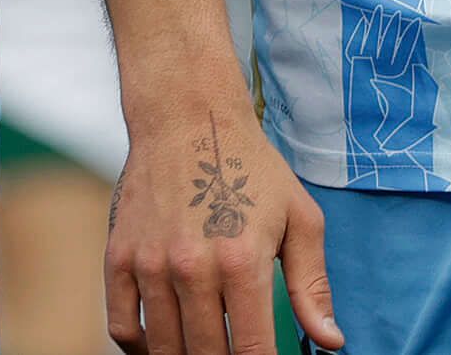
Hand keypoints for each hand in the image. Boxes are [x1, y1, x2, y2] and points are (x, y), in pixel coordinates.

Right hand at [106, 100, 340, 353]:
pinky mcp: (118, 258)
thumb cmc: (251, 169)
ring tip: (207, 350)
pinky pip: (121, 327)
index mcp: (243, 262)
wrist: (187, 118)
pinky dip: (141, 349)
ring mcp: (150, 265)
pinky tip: (163, 345)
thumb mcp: (299, 218)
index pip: (254, 351)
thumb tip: (332, 342)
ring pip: (165, 349)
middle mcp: (193, 268)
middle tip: (238, 352)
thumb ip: (313, 286)